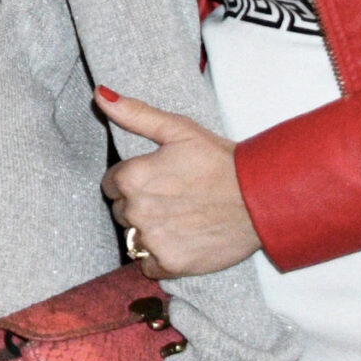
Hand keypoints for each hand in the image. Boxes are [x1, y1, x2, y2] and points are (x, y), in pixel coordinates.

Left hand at [96, 88, 261, 277]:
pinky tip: (181, 241)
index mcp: (131, 177)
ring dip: (148, 232)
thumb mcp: (178, 129)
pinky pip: (147, 265)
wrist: (260, 198)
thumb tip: (100, 95)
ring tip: (179, 219)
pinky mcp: (170, 263)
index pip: (111, 185)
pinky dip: (159, 257)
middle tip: (173, 199)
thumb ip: (134, 113)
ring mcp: (152, 239)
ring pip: (132, 238)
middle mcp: (136, 210)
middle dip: (140, 206)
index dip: (133, 181)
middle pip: (121, 212)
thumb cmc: (220, 161)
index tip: (157, 180)